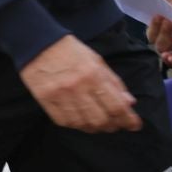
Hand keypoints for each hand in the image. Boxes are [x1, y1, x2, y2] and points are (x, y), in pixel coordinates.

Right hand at [18, 35, 140, 132]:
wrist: (37, 44)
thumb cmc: (71, 51)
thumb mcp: (97, 61)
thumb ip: (114, 82)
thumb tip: (129, 103)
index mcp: (93, 75)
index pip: (117, 106)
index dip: (128, 119)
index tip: (134, 125)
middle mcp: (77, 87)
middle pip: (100, 119)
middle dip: (112, 126)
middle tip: (114, 124)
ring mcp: (60, 95)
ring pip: (83, 124)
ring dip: (94, 127)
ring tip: (97, 124)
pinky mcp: (46, 99)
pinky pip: (64, 122)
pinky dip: (75, 125)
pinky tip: (79, 120)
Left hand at [147, 0, 171, 71]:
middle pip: (171, 59)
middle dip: (168, 54)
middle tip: (167, 54)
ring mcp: (166, 40)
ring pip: (160, 46)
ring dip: (163, 32)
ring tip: (166, 19)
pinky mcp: (155, 33)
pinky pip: (151, 36)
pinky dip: (155, 26)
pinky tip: (158, 17)